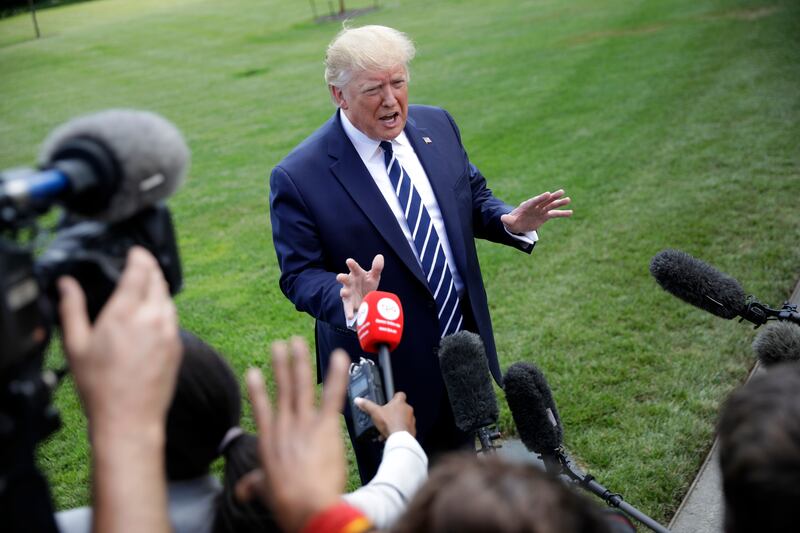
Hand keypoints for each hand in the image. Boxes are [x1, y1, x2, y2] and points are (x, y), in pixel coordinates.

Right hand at [58, 246, 180, 532]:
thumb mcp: (75, 345)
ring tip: (148, 286)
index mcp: (126, 312)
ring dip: (160, 288)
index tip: (136, 251)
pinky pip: (173, 318)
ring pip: (169, 299)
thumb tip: (66, 284)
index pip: (140, 270)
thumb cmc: (100, 386)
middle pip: (159, 281)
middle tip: (142, 264)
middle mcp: (153, 317)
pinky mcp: (178, 347)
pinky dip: (165, 309)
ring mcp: (170, 332)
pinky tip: (154, 315)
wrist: (130, 418)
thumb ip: (72, 309)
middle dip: (151, 269)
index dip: (140, 256)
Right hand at [244, 338, 350, 531]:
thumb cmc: (287, 501)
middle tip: (280, 345)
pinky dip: (337, 374)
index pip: (261, 408)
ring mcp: (304, 422)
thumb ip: (253, 484)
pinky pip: (333, 394)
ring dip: (300, 361)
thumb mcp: (264, 490)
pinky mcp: (326, 425)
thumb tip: (242, 490)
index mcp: (269, 440)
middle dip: (281, 365)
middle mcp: (285, 425)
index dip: (257, 389)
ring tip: (297, 342)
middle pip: (282, 389)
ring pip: (302, 386)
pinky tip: (341, 356)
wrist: (307, 505)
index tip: (253, 371)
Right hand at [336, 254, 383, 320]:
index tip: (349, 261)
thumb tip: (380, 256)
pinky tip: (350, 316)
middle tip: (340, 276)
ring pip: (343, 292)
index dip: (351, 264)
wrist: (364, 298)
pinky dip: (349, 312)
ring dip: (344, 292)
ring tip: (344, 293)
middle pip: (344, 278)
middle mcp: (350, 282)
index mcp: (356, 274)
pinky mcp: (348, 304)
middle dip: (342, 277)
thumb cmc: (367, 283)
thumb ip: (376, 268)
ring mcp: (348, 293)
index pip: (354, 267)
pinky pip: (348, 308)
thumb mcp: (373, 276)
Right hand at [355, 391, 416, 438]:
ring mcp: (411, 420)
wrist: (400, 438)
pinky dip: (399, 431)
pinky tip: (391, 435)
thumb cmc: (390, 423)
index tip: (389, 400)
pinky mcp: (412, 429)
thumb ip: (367, 405)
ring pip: (403, 419)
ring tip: (387, 428)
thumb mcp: (375, 412)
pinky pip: (405, 429)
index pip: (400, 395)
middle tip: (385, 417)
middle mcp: (407, 409)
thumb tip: (358, 400)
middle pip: (401, 408)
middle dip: (393, 412)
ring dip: (396, 422)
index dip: (394, 397)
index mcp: (399, 402)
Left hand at [500, 189, 572, 232]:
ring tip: (568, 199)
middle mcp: (535, 206)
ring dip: (559, 202)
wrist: (516, 224)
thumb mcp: (508, 222)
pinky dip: (562, 213)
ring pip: (551, 205)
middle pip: (544, 201)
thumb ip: (507, 219)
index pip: (534, 201)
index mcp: (526, 206)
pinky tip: (570, 212)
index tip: (547, 194)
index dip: (540, 198)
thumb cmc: (511, 222)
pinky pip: (554, 214)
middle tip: (561, 192)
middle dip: (552, 197)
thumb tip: (502, 218)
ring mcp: (541, 210)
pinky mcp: (545, 216)